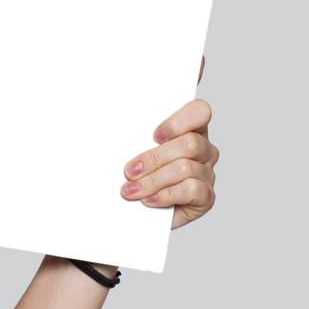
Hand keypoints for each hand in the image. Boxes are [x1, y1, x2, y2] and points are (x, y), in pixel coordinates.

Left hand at [121, 55, 218, 231]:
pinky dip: (165, 195)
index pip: (199, 110)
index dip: (181, 119)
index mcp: (184, 127)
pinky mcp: (205, 197)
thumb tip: (104, 92)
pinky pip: (193, 190)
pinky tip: (148, 200)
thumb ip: (119, 120)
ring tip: (129, 190)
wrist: (119, 215)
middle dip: (154, 157)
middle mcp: (201, 147)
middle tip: (129, 170)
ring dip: (153, 180)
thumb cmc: (121, 173)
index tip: (154, 133)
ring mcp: (205, 171)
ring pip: (187, 167)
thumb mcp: (116, 143)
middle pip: (190, 142)